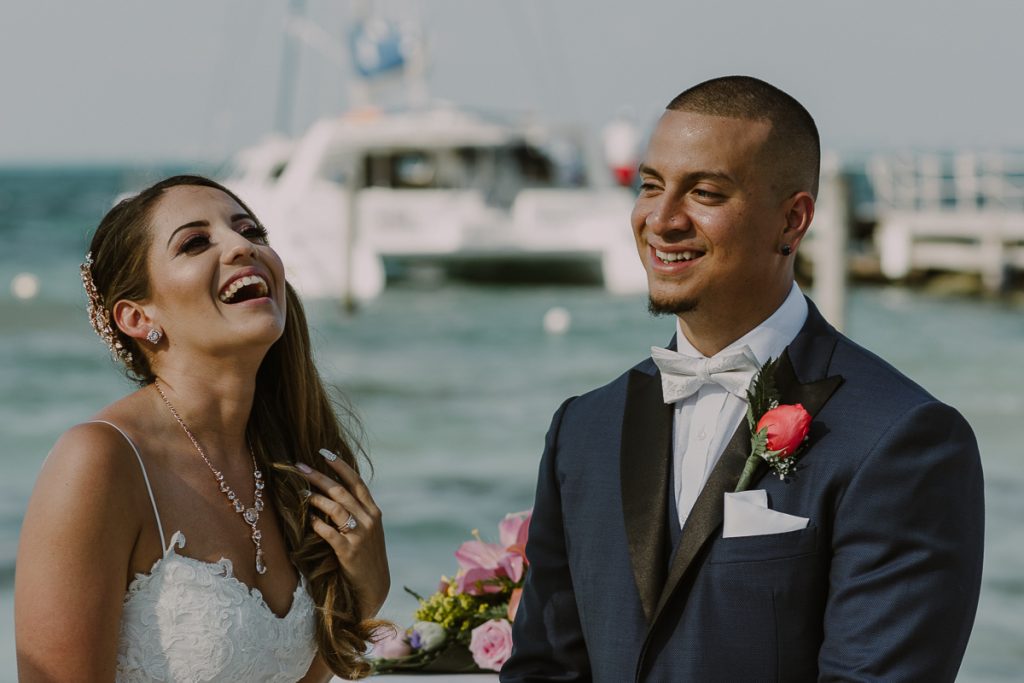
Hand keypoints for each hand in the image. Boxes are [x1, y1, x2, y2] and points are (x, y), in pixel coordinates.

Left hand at [297, 451, 389, 617]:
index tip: (324, 452)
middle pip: (341, 491)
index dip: (340, 465)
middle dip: (319, 476)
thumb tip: (333, 492)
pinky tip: (308, 520)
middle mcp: (369, 519)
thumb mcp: (368, 530)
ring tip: (300, 492)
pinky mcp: (350, 552)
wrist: (374, 585)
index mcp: (373, 511)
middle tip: (299, 467)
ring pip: (336, 508)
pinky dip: (317, 524)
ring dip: (316, 498)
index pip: (356, 482)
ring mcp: (360, 535)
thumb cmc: (366, 556)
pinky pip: (330, 533)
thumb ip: (356, 512)